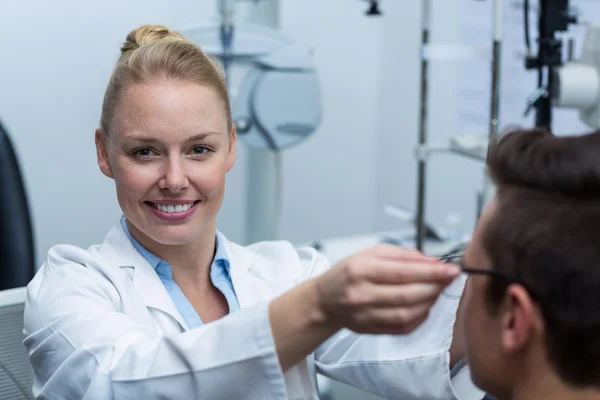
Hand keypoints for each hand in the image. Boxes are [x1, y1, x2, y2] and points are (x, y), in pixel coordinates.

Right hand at [315, 244, 459, 334]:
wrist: (325, 299)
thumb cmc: (349, 273)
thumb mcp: (371, 253)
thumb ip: (403, 255)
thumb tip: (433, 262)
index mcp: (362, 270)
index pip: (404, 272)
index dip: (432, 272)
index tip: (451, 270)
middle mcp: (362, 294)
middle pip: (409, 294)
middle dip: (435, 287)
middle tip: (449, 279)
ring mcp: (366, 315)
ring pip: (408, 313)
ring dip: (429, 302)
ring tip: (436, 291)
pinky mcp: (372, 330)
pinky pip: (404, 327)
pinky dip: (420, 317)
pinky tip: (424, 305)